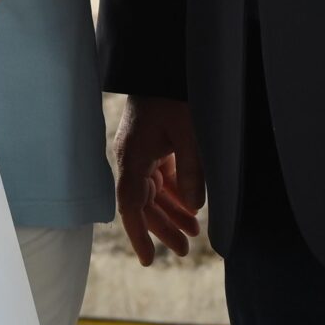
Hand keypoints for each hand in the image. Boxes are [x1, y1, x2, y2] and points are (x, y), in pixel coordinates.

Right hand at [113, 95, 204, 264]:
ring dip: (171, 212)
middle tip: (185, 251)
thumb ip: (191, 172)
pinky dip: (174, 194)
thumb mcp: (188, 134)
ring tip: (192, 233)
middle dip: (163, 228)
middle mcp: (131, 159)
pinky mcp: (150, 145)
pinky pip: (159, 178)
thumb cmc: (172, 96)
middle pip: (143, 204)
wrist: (160, 64)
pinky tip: (190, 207)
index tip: (149, 260)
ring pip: (152, 193)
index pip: (131, 206)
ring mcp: (140, 152)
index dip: (139, 235)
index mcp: (132, 158)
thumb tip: (194, 207)